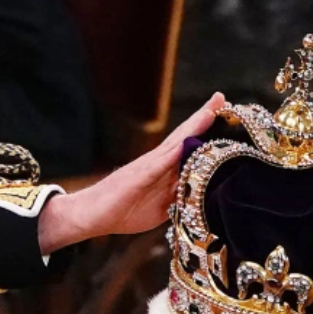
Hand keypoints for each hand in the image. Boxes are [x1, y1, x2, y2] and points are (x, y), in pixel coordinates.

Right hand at [37, 93, 224, 253]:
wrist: (91, 216)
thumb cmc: (122, 211)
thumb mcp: (160, 208)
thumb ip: (177, 197)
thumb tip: (199, 193)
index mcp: (161, 170)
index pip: (187, 145)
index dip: (204, 129)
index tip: (221, 111)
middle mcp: (155, 162)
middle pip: (184, 136)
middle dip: (203, 117)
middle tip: (221, 97)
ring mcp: (146, 167)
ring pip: (175, 143)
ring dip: (193, 126)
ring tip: (211, 109)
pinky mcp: (136, 178)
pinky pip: (159, 164)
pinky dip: (175, 152)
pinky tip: (188, 141)